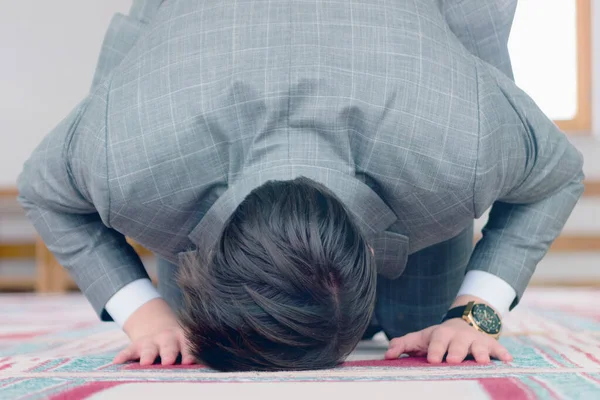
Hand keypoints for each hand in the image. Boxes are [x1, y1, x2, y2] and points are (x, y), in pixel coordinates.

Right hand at [113, 298, 194, 365]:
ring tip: (145, 362)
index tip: (188, 361)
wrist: (158, 327)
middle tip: (168, 361)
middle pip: (168, 346)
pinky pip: (128, 350)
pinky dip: (123, 356)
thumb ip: (189, 353)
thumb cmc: (177, 343)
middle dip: (169, 353)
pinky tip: (117, 362)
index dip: (188, 353)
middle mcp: (167, 339)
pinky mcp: (136, 345)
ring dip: (147, 355)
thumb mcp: (184, 343)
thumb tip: (205, 365)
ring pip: (149, 348)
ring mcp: (151, 341)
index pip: (187, 346)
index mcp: (182, 339)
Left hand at [384, 318, 512, 364]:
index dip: (434, 349)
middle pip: (458, 344)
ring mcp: (476, 340)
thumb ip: (403, 345)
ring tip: (482, 361)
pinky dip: (503, 353)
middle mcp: (459, 336)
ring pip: (479, 345)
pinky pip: (499, 348)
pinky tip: (508, 361)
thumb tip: (387, 355)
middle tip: (453, 360)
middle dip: (456, 351)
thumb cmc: (438, 337)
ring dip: (481, 353)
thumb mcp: (420, 338)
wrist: (463, 323)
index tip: (432, 359)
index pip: (436, 341)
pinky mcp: (491, 345)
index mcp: (441, 334)